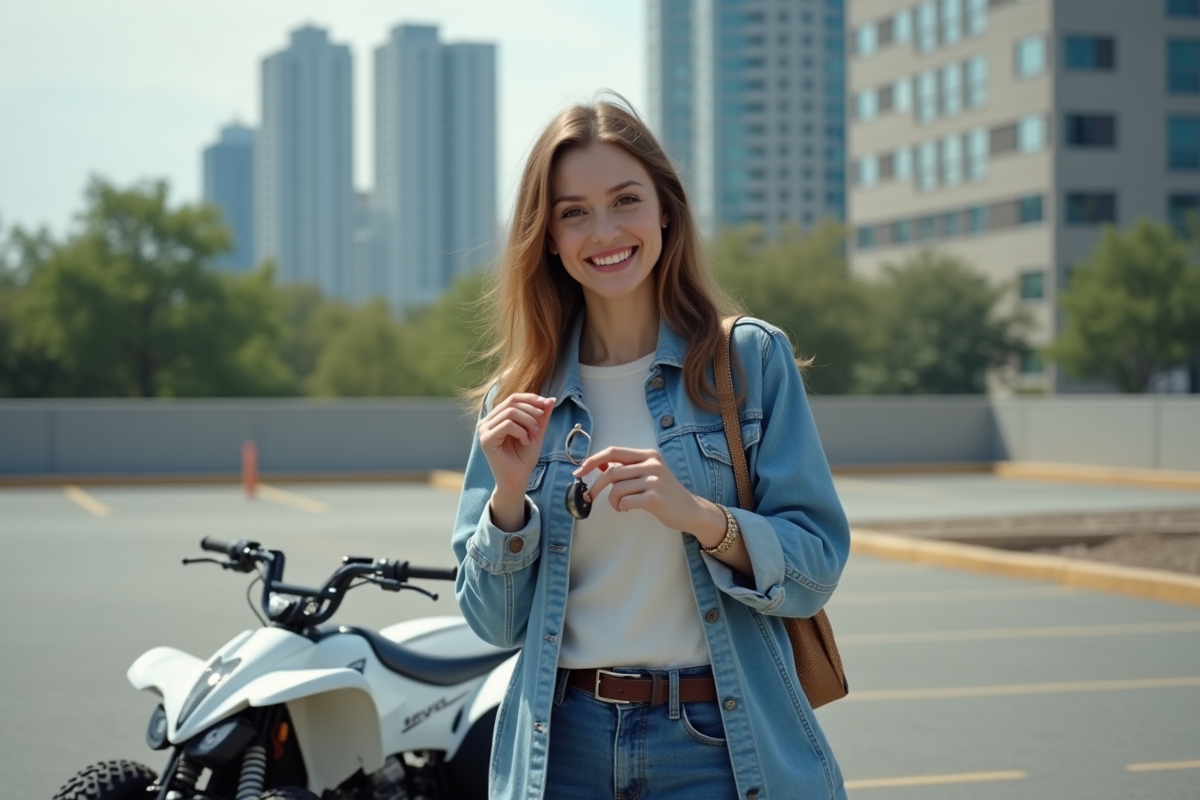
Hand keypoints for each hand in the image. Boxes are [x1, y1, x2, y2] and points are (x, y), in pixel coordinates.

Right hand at [478, 393, 554, 496]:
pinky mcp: (486, 439)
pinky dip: (521, 431)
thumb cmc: (524, 457)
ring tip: (533, 435)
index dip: (531, 398)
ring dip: (528, 422)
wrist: (518, 479)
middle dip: (531, 410)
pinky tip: (525, 442)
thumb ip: (541, 416)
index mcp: (496, 417)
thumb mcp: (536, 432)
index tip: (546, 404)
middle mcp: (487, 421)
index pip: (513, 398)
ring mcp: (484, 430)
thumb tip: (551, 398)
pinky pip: (507, 425)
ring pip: (510, 412)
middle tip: (540, 425)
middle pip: (511, 402)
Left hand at [573, 446, 724, 542]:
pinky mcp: (655, 497)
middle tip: (589, 497)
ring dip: (612, 501)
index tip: (579, 472)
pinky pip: (626, 502)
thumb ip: (626, 468)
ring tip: (620, 506)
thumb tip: (599, 464)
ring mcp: (654, 480)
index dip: (592, 461)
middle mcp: (652, 463)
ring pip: (617, 489)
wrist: (690, 510)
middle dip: (595, 486)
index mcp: (648, 454)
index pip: (613, 452)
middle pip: (611, 471)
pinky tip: (627, 509)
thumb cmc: (665, 493)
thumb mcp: (648, 473)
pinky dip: (621, 507)